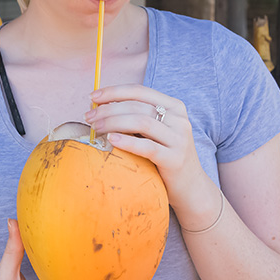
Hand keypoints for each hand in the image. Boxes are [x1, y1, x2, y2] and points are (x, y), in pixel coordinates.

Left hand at [84, 84, 218, 219]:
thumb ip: (135, 117)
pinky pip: (148, 147)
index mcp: (174, 106)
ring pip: (141, 122)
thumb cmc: (165, 156)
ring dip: (113, 122)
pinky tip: (112, 140)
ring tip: (95, 128)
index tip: (92, 97)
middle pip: (137, 106)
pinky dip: (128, 141)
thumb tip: (99, 107)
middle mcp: (179, 119)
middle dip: (108, 109)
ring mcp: (179, 139)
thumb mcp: (155, 132)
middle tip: (88, 116)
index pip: (140, 91)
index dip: (114, 91)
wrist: (190, 187)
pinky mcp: (175, 159)